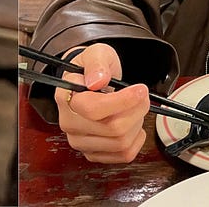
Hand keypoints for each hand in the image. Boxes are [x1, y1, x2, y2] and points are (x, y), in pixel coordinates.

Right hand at [55, 43, 148, 163]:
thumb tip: (97, 81)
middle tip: (142, 95)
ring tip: (135, 107)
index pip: (94, 109)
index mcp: (66, 98)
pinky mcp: (93, 153)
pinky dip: (136, 140)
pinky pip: (123, 155)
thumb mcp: (96, 54)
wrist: (91, 83)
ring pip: (121, 143)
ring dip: (137, 124)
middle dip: (137, 110)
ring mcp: (80, 141)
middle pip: (113, 129)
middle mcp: (70, 123)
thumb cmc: (94, 69)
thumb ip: (97, 63)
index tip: (140, 90)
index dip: (123, 101)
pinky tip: (132, 124)